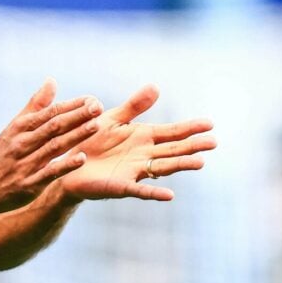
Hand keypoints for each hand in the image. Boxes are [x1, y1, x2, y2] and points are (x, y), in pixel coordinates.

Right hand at [0, 78, 101, 215]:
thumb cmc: (1, 155)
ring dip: (75, 135)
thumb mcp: (14, 128)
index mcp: (19, 128)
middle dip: (77, 116)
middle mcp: (22, 143)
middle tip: (98, 107)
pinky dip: (65, 165)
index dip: (71, 105)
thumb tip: (52, 81)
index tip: (92, 98)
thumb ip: (35, 106)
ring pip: (53, 147)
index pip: (49, 113)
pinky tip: (81, 158)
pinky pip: (49, 173)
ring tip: (95, 126)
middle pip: (53, 127)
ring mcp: (24, 164)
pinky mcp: (28, 184)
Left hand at [59, 84, 215, 201]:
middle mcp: (144, 154)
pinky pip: (139, 190)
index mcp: (142, 137)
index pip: (171, 132)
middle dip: (193, 146)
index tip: (209, 124)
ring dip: (180, 165)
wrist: (67, 163)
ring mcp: (134, 171)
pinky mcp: (120, 185)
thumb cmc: (91, 140)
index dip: (189, 128)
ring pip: (162, 167)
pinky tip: (170, 195)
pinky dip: (154, 193)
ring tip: (200, 162)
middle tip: (214, 142)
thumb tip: (156, 86)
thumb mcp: (112, 118)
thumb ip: (134, 106)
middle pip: (173, 149)